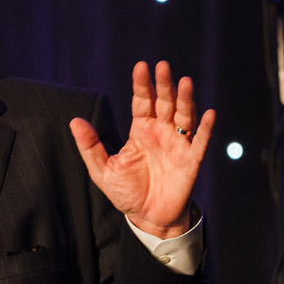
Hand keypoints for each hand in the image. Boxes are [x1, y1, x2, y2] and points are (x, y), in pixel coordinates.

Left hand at [69, 61, 214, 238]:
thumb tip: (74, 121)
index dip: (142, 85)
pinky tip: (209, 113)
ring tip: (185, 81)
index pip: (142, 102)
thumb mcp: (102, 170)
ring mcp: (178, 145)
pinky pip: (201, 142)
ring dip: (186, 99)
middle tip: (162, 66)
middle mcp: (161, 132)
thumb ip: (90, 146)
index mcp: (140, 131)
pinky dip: (206, 128)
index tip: (141, 66)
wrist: (148, 218)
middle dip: (163, 85)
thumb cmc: (126, 192)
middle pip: (164, 103)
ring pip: (184, 116)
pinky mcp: (192, 161)